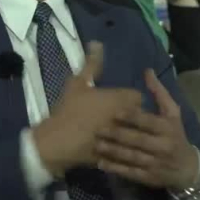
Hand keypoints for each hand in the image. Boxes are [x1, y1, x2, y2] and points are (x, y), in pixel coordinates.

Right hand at [31, 42, 141, 178]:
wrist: (58, 141)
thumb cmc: (70, 109)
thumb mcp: (78, 83)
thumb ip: (92, 64)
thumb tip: (97, 43)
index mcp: (122, 99)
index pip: (138, 97)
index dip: (130, 99)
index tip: (119, 100)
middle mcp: (128, 119)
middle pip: (141, 117)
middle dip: (135, 117)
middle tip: (119, 116)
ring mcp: (124, 139)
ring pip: (136, 136)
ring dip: (130, 134)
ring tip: (117, 133)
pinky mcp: (117, 156)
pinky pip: (125, 152)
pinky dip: (121, 150)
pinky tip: (110, 149)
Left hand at [95, 69, 198, 190]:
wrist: (187, 168)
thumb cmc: (176, 134)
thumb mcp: (173, 113)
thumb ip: (159, 93)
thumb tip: (147, 71)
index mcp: (168, 128)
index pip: (149, 122)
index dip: (133, 117)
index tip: (115, 111)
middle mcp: (162, 146)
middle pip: (138, 140)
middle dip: (118, 135)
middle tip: (99, 128)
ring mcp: (155, 164)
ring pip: (132, 157)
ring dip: (113, 151)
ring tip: (96, 144)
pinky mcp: (148, 178)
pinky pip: (130, 172)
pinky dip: (115, 168)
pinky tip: (101, 163)